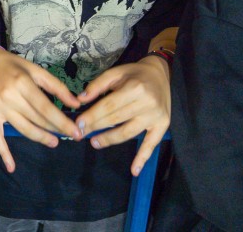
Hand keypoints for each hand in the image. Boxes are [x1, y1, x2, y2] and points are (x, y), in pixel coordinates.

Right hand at [0, 47, 81, 172]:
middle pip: (36, 119)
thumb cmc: (13, 66)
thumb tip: (75, 104)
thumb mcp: (36, 70)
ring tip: (54, 142)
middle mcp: (9, 97)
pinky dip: (4, 153)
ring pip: (23, 129)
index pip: (45, 108)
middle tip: (69, 136)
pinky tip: (11, 166)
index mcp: (22, 83)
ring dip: (40, 138)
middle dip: (55, 129)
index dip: (61, 122)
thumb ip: (56, 87)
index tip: (76, 132)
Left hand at [73, 57, 171, 175]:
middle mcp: (146, 103)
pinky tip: (134, 170)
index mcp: (135, 88)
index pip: (109, 105)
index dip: (93, 115)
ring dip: (110, 140)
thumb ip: (98, 85)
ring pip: (129, 132)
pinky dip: (143, 158)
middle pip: (117, 119)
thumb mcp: (116, 72)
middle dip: (97, 127)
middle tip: (81, 133)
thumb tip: (80, 100)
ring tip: (95, 143)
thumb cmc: (135, 73)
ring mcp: (155, 116)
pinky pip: (152, 144)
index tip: (79, 123)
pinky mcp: (163, 126)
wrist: (160, 73)